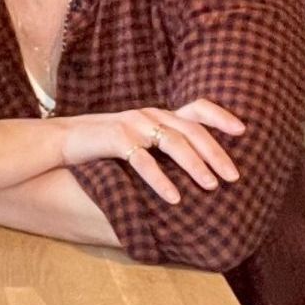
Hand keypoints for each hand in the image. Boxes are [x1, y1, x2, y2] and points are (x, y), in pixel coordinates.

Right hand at [59, 99, 245, 203]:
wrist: (61, 139)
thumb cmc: (101, 144)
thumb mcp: (136, 138)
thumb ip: (161, 144)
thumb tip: (194, 168)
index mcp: (158, 115)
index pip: (198, 108)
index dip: (222, 117)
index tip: (243, 132)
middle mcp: (149, 115)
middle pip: (192, 130)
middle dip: (216, 154)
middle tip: (234, 177)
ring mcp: (132, 124)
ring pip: (173, 143)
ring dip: (196, 166)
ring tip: (212, 186)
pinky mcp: (115, 138)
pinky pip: (143, 160)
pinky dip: (161, 180)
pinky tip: (174, 197)